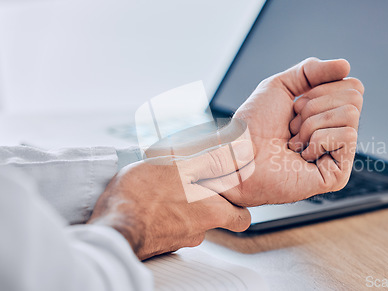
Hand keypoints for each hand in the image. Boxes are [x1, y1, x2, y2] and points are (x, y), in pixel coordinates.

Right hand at [87, 150, 250, 259]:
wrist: (112, 230)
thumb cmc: (145, 197)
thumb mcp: (182, 167)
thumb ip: (214, 161)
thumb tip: (243, 152)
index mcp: (212, 213)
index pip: (241, 218)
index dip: (238, 203)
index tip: (229, 189)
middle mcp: (198, 231)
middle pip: (212, 215)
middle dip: (202, 197)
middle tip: (186, 177)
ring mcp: (176, 240)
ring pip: (187, 219)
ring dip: (178, 202)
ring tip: (160, 183)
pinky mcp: (156, 242)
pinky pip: (166, 225)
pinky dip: (161, 212)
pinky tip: (147, 198)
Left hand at [201, 58, 363, 205]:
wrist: (237, 155)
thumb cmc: (253, 127)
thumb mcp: (281, 86)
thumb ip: (312, 71)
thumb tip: (346, 66)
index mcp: (328, 115)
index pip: (353, 86)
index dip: (321, 89)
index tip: (294, 106)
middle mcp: (336, 134)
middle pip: (354, 97)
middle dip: (314, 105)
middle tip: (292, 125)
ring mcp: (339, 156)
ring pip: (351, 114)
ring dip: (312, 123)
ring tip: (293, 141)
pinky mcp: (338, 175)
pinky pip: (347, 136)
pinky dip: (318, 139)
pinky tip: (302, 155)